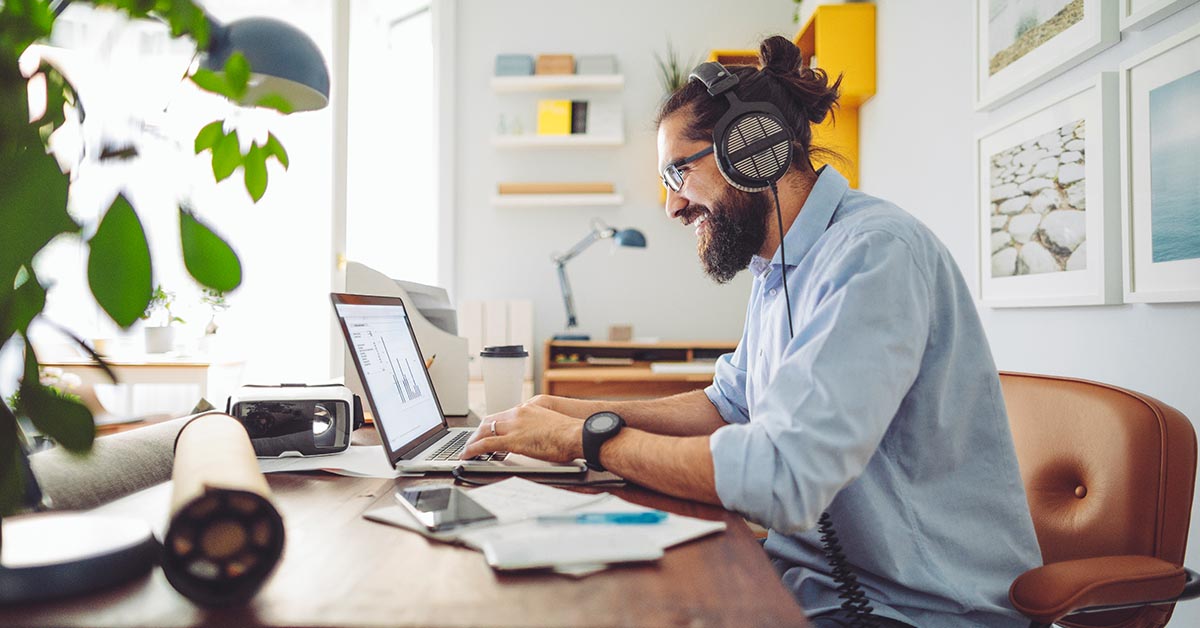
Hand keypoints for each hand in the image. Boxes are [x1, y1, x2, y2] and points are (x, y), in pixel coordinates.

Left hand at [463, 402, 583, 462]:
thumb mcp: (552, 424)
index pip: (503, 415)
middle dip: (478, 432)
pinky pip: (486, 444)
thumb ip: (540, 427)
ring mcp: (514, 426)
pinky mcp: (512, 440)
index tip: (487, 430)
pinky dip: (473, 449)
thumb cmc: (570, 433)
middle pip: (490, 421)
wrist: (576, 434)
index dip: (492, 424)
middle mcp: (518, 414)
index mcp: (528, 409)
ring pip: (484, 431)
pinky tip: (467, 455)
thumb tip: (539, 437)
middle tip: (473, 441)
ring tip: (467, 450)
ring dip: (473, 441)